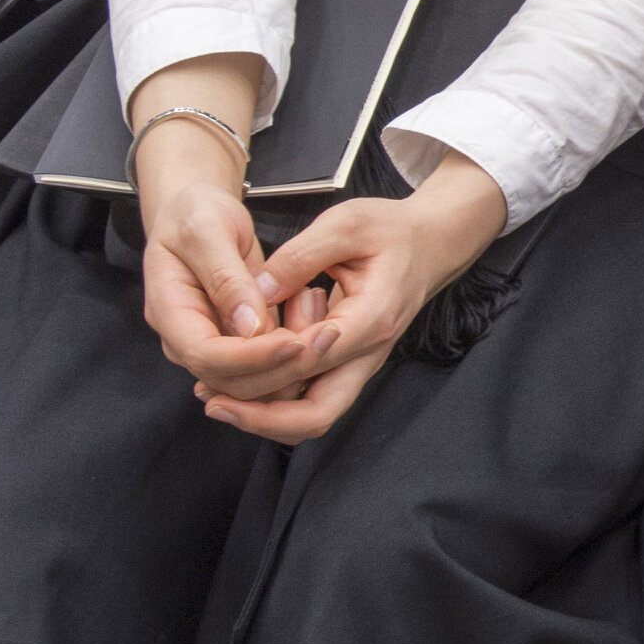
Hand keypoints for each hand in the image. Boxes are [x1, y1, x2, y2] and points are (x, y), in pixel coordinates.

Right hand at [137, 126, 327, 399]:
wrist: (197, 215)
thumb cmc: (196, 214)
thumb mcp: (207, 229)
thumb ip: (226, 277)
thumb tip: (249, 328)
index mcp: (169, 312)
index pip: (206, 356)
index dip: (251, 357)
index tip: (296, 342)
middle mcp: (185, 339)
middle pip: (229, 380)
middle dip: (279, 369)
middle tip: (326, 341)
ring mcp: (210, 345)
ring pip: (251, 383)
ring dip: (292, 369)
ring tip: (328, 332)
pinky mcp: (236, 343)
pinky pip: (264, 367)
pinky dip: (293, 358)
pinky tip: (321, 330)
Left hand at [196, 156, 512, 442]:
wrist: (430, 243)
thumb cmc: (391, 230)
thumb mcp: (345, 223)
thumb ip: (298, 257)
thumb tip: (253, 294)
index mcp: (370, 320)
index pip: (310, 364)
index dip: (262, 372)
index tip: (217, 373)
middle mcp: (368, 355)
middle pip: (316, 415)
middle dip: (261, 419)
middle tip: (212, 404)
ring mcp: (360, 365)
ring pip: (313, 416)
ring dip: (266, 416)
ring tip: (216, 398)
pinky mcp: (349, 364)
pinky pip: (312, 399)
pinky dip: (277, 401)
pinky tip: (240, 384)